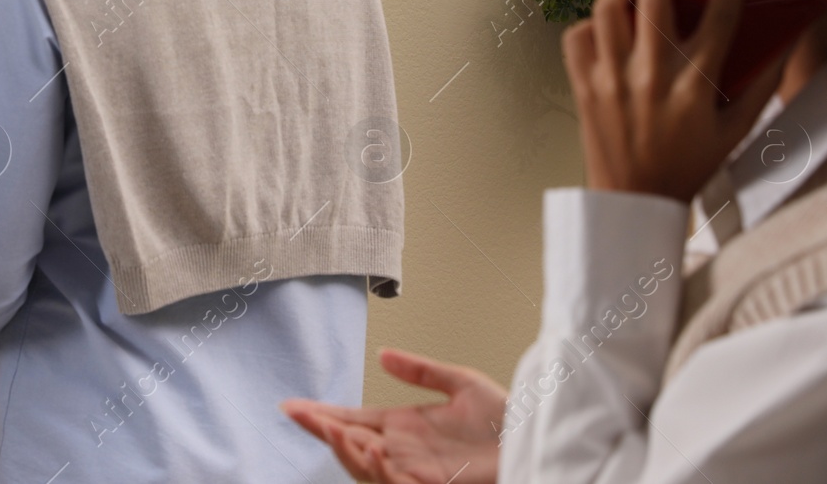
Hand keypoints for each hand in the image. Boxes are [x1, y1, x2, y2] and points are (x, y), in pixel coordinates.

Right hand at [282, 349, 504, 483]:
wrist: (534, 439)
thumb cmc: (505, 419)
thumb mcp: (459, 382)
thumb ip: (419, 370)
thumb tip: (383, 355)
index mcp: (402, 426)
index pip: (351, 418)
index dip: (321, 413)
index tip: (292, 405)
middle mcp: (401, 450)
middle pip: (348, 443)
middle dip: (320, 429)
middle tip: (297, 413)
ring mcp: (413, 470)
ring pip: (363, 467)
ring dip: (343, 448)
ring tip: (328, 426)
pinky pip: (394, 482)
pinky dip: (377, 468)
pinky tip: (370, 447)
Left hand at [563, 0, 785, 201]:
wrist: (634, 203)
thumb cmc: (689, 165)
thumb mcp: (735, 131)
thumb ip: (759, 84)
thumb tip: (785, 40)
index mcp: (694, 87)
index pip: (721, 18)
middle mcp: (651, 77)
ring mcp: (611, 80)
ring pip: (609, 8)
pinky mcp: (583, 86)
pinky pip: (578, 36)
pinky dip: (591, 22)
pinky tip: (610, 23)